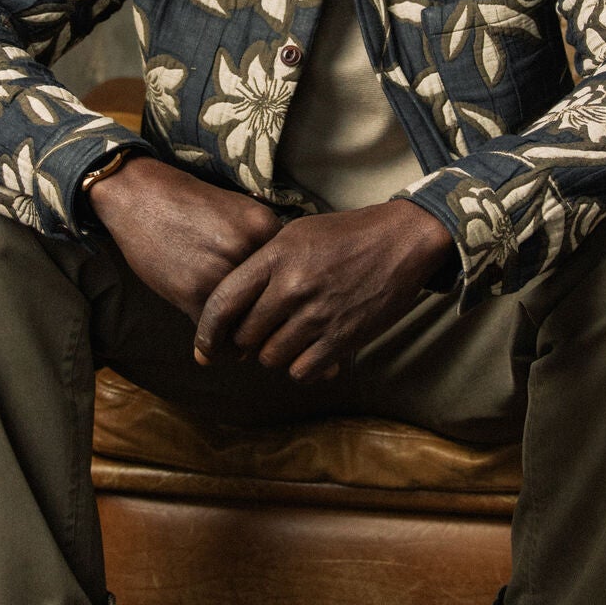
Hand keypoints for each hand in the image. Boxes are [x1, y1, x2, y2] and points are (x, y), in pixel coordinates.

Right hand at [86, 157, 281, 322]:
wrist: (139, 195)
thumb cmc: (189, 203)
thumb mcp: (238, 210)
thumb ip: (261, 244)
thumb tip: (279, 291)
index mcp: (265, 227)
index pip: (287, 277)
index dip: (279, 296)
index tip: (270, 309)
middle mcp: (247, 249)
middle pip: (270, 304)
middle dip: (262, 321)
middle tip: (254, 334)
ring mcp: (220, 271)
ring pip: (245, 323)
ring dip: (238, 336)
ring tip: (232, 339)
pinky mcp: (192, 292)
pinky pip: (215, 333)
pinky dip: (214, 342)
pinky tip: (209, 340)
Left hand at [193, 201, 455, 384]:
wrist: (401, 241)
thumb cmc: (344, 235)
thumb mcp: (295, 234)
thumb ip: (262, 265)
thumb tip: (233, 307)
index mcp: (275, 257)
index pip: (223, 303)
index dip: (207, 332)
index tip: (204, 348)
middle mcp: (292, 287)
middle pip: (245, 336)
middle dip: (245, 342)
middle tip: (257, 337)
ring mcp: (318, 315)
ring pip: (271, 357)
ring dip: (274, 354)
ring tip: (287, 338)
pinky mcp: (343, 337)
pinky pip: (302, 370)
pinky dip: (300, 366)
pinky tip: (308, 350)